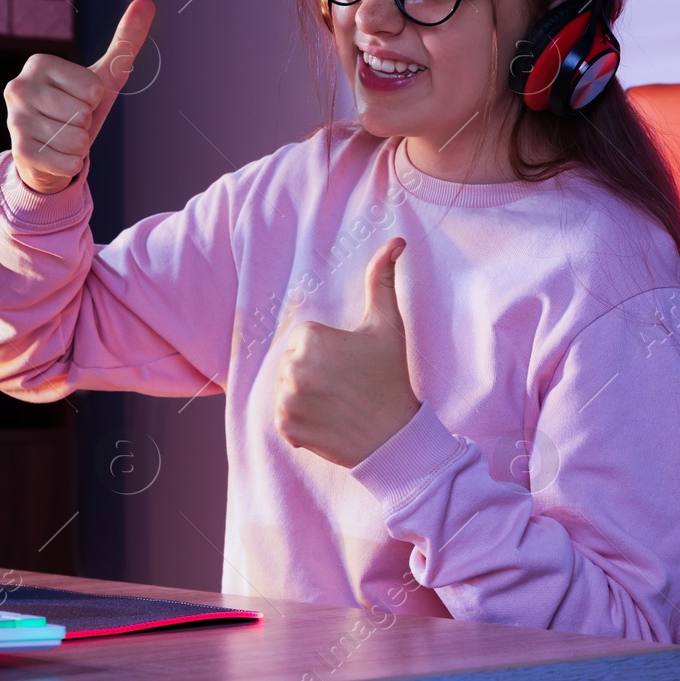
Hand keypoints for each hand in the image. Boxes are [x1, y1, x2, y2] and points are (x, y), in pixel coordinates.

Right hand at [4, 0, 155, 193]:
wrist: (50, 153)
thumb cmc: (77, 109)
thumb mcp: (104, 78)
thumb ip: (125, 42)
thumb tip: (146, 2)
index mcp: (39, 63)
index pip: (93, 88)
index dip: (95, 100)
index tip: (79, 100)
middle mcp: (18, 86)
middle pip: (82, 113)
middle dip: (85, 123)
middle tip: (70, 122)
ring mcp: (14, 119)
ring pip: (76, 139)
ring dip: (78, 145)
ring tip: (63, 138)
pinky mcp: (18, 151)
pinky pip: (66, 162)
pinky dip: (70, 164)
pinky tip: (56, 156)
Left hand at [274, 238, 420, 467]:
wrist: (394, 438)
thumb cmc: (391, 378)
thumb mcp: (388, 326)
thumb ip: (383, 281)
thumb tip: (396, 242)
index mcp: (311, 337)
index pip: (304, 339)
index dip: (327, 351)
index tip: (350, 365)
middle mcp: (294, 366)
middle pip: (293, 362)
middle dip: (314, 372)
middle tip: (346, 386)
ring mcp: (287, 398)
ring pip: (287, 389)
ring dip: (306, 396)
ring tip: (337, 404)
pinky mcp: (285, 428)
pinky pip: (283, 418)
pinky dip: (300, 421)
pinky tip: (327, 421)